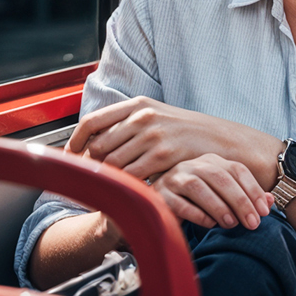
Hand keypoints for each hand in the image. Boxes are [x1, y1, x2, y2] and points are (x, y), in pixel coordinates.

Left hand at [69, 96, 274, 183]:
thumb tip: (93, 142)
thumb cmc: (189, 132)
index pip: (93, 121)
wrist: (223, 141)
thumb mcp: (158, 117)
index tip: (72, 156)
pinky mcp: (164, 155)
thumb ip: (128, 124)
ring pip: (111, 164)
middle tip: (92, 180)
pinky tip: (129, 191)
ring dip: (106, 180)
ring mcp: (154, 135)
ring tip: (107, 189)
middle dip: (90, 167)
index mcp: (139, 104)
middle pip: (98, 146)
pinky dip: (125, 187)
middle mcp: (144, 116)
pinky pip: (131, 176)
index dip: (76, 141)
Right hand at [153, 153, 273, 230]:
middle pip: (220, 177)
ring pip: (199, 187)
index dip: (253, 189)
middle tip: (252, 223)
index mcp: (210, 161)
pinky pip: (179, 203)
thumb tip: (270, 201)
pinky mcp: (158, 194)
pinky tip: (208, 224)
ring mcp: (173, 178)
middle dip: (240, 201)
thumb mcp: (221, 198)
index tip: (265, 211)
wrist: (155, 207)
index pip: (237, 170)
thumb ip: (244, 197)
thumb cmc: (194, 202)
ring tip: (231, 224)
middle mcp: (192, 165)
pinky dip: (196, 214)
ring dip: (219, 206)